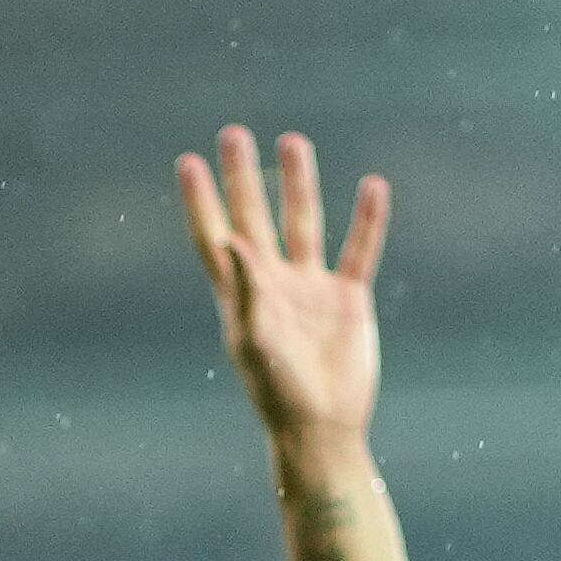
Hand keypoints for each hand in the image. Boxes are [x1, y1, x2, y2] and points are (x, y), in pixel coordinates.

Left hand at [176, 128, 384, 458]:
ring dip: (299, 183)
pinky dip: (367, 219)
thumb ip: (245, 288)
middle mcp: (272, 285)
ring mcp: (311, 289)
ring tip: (292, 141)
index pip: (214, 236)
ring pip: (304, 223)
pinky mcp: (349, 299)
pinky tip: (372, 186)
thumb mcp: (256, 339)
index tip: (188, 162)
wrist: (323, 427)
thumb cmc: (279, 392)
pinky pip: (360, 249)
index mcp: (240, 296)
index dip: (201, 201)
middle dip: (244, 178)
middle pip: (255, 218)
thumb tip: (228, 239)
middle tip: (234, 132)